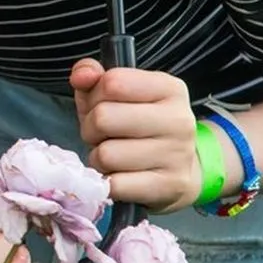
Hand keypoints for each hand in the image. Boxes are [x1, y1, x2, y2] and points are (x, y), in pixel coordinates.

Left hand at [70, 58, 200, 211]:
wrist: (181, 171)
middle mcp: (178, 119)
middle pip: (103, 118)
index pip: (113, 82)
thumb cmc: (140, 128)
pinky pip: (114, 185)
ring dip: (99, 159)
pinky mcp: (168, 186)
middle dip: (92, 129)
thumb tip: (81, 76)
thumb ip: (93, 78)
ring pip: (105, 155)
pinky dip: (108, 183)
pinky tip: (122, 177)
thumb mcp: (117, 96)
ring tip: (115, 157)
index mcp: (169, 88)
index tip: (103, 106)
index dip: (95, 96)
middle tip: (105, 136)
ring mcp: (177, 154)